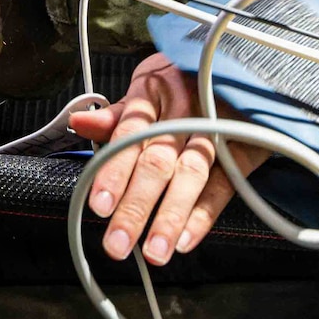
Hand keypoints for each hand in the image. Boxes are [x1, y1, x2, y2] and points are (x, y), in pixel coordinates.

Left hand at [66, 52, 266, 264]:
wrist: (239, 67)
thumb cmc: (183, 80)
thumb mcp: (148, 86)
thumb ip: (116, 115)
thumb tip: (78, 122)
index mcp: (153, 93)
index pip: (129, 136)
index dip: (114, 171)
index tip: (100, 204)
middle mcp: (183, 112)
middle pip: (157, 163)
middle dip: (137, 206)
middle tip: (118, 243)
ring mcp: (215, 131)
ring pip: (190, 177)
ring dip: (171, 217)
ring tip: (154, 250)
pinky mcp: (241, 150)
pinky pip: (222, 186)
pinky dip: (204, 215)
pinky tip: (185, 239)